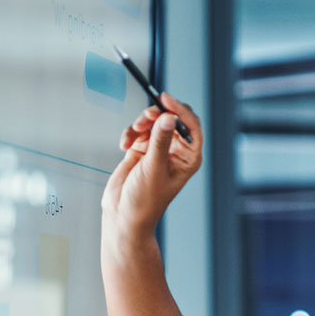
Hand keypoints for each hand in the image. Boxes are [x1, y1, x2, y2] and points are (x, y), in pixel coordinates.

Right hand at [101, 93, 202, 235]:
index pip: (192, 126)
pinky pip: (138, 130)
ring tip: (133, 135)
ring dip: (141, 123)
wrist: (123, 215)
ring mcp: (158, 149)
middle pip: (172, 119)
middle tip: (146, 117)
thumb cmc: (145, 200)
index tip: (166, 100)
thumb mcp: (153, 168)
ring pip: (153, 121)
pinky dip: (130, 133)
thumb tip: (168, 116)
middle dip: (158, 115)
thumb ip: (160, 141)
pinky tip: (125, 145)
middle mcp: (176, 152)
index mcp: (188, 158)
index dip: (180, 110)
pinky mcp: (141, 149)